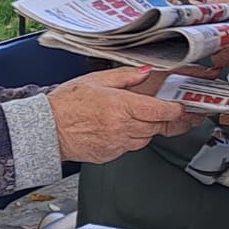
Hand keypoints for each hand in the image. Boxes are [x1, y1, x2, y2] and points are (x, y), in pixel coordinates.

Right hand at [47, 67, 201, 161]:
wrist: (47, 130)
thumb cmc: (66, 105)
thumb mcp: (95, 81)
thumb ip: (124, 77)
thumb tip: (143, 73)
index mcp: (120, 106)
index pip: (160, 110)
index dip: (176, 110)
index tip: (182, 107)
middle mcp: (122, 127)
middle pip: (157, 126)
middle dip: (165, 119)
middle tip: (173, 114)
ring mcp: (117, 143)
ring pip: (146, 138)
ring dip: (148, 129)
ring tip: (139, 118)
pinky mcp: (110, 155)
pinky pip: (130, 147)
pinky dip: (131, 139)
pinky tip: (122, 129)